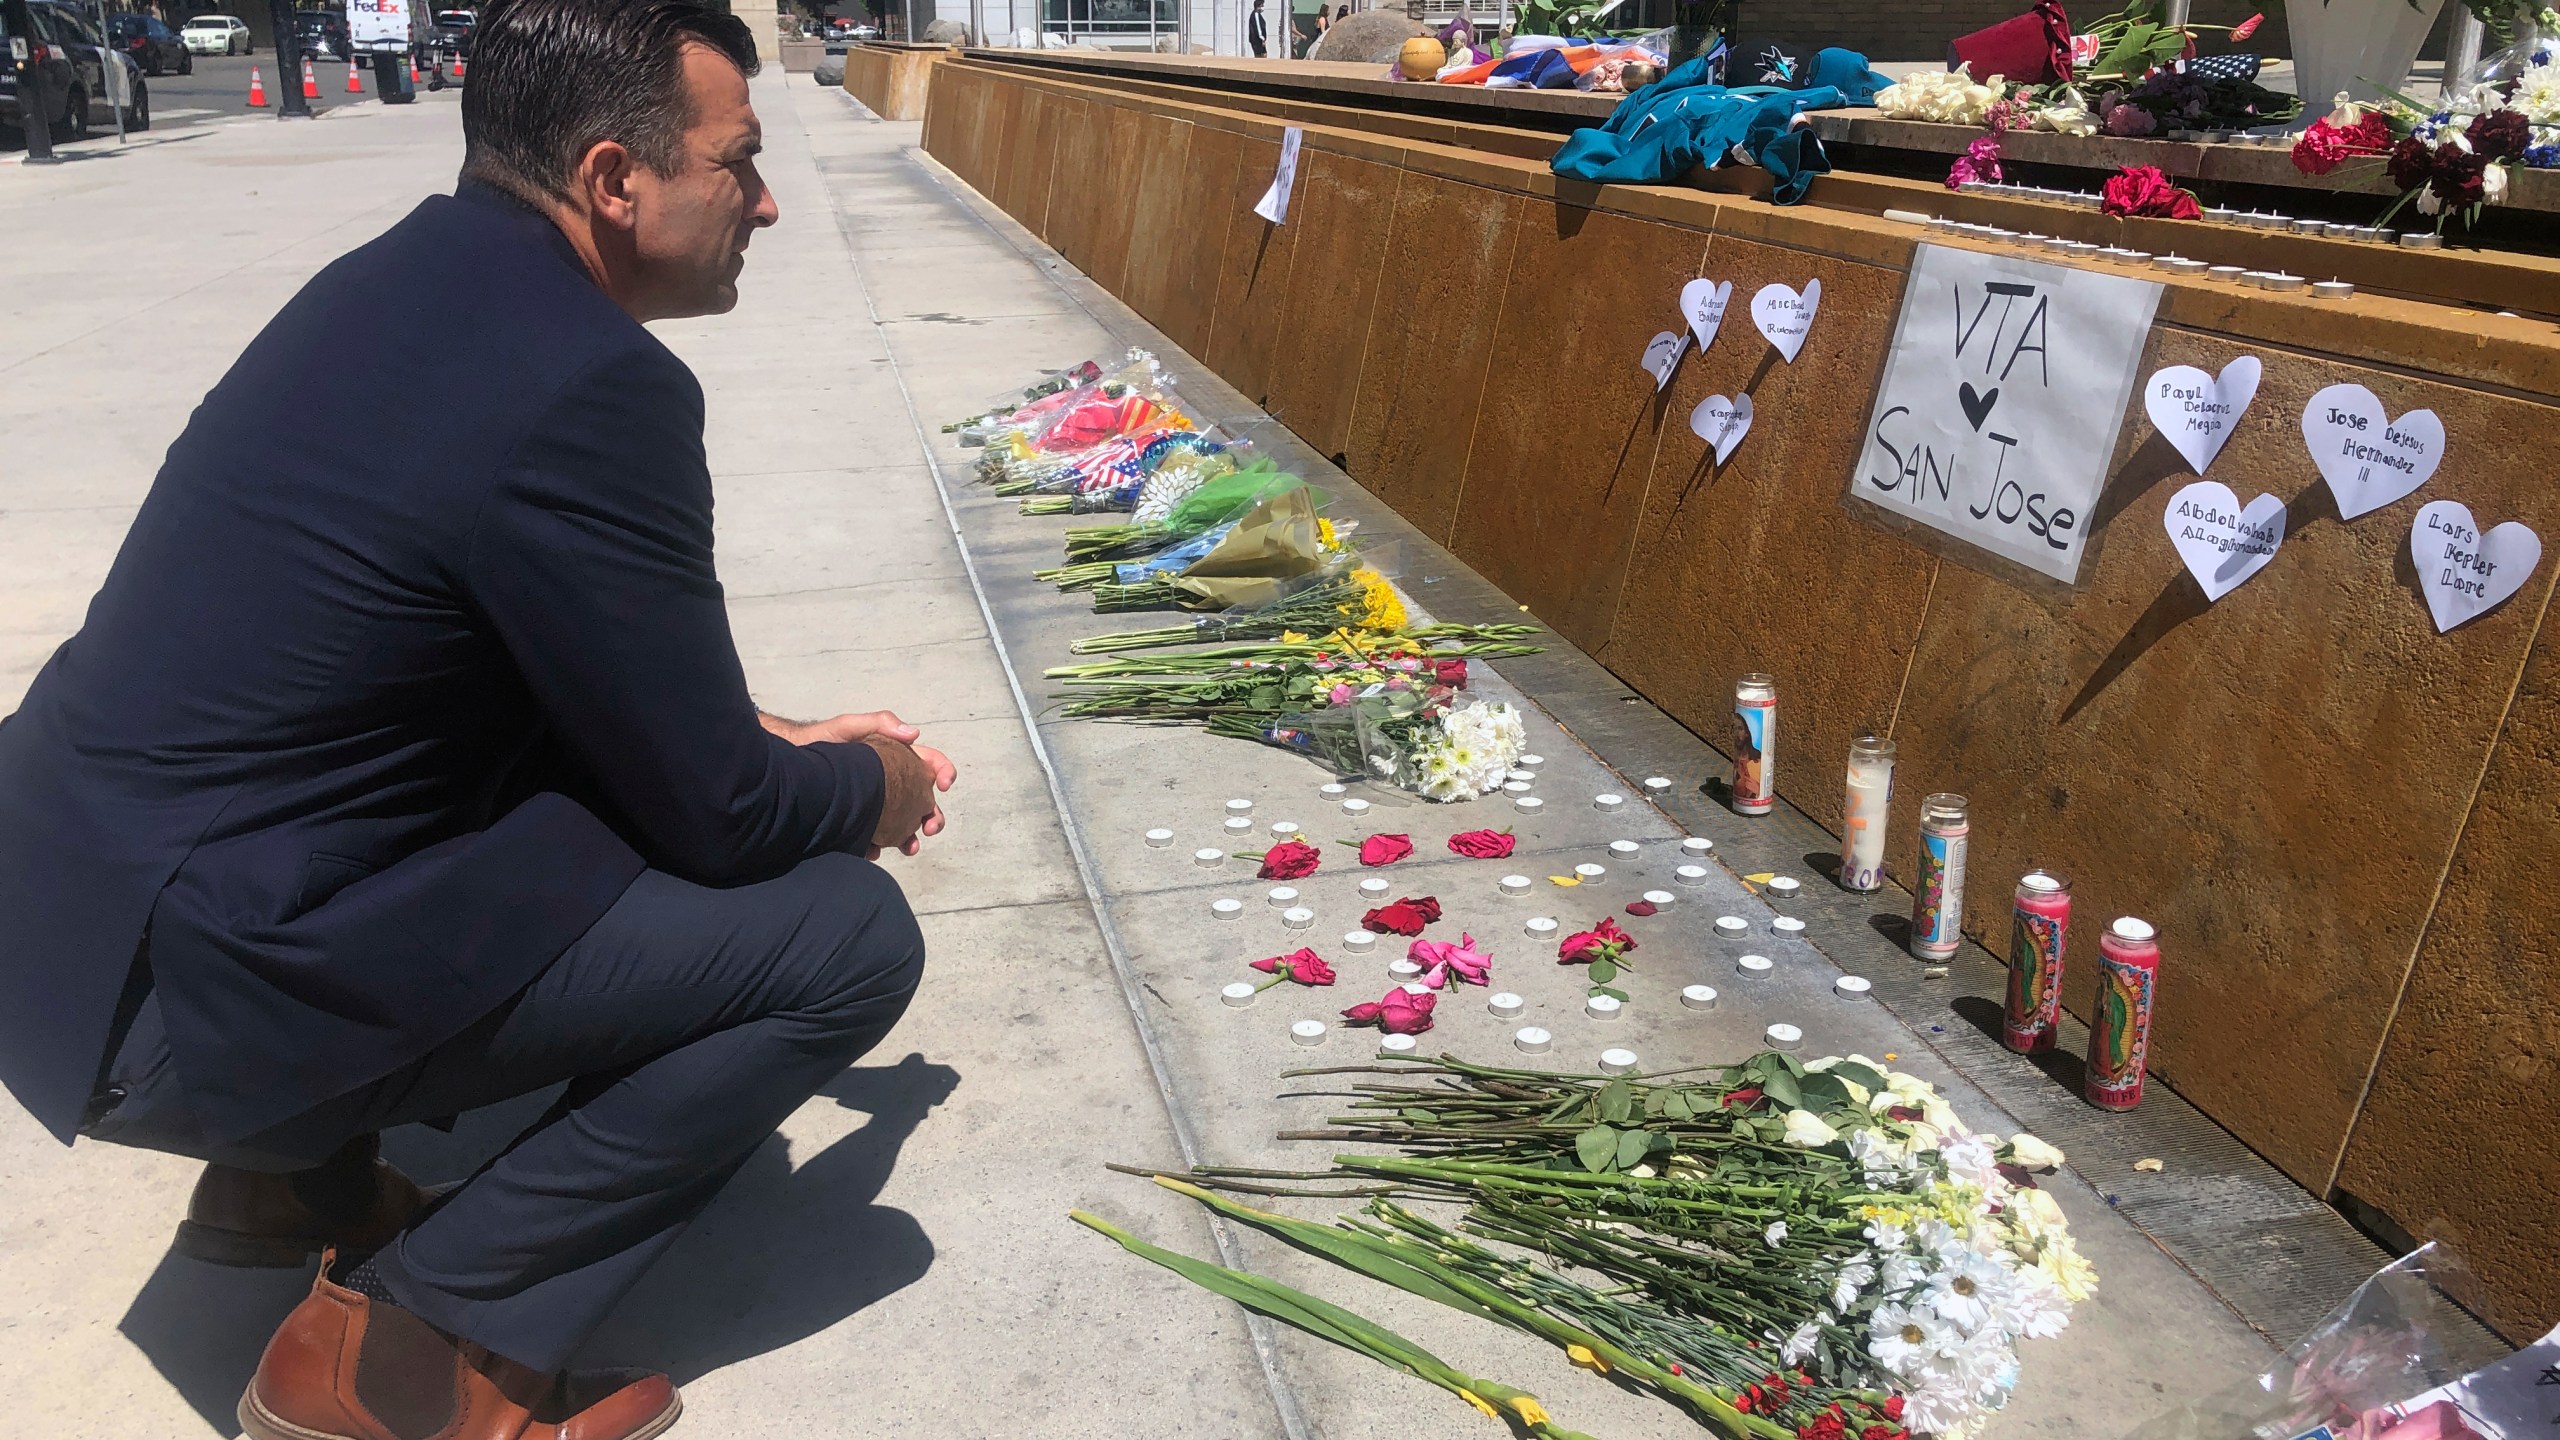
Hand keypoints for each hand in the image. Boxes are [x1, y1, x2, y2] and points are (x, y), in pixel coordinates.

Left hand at [761, 711, 955, 857]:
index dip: (944, 773)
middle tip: (929, 827)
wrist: (794, 765)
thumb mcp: (850, 725)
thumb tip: (914, 734)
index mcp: (898, 758)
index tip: (943, 786)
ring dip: (912, 838)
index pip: (931, 764)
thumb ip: (882, 723)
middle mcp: (893, 782)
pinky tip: (873, 849)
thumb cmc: (821, 740)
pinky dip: (879, 845)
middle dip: (933, 816)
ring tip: (908, 847)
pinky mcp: (861, 821)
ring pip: (904, 825)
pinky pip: (876, 837)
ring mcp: (878, 804)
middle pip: (925, 801)